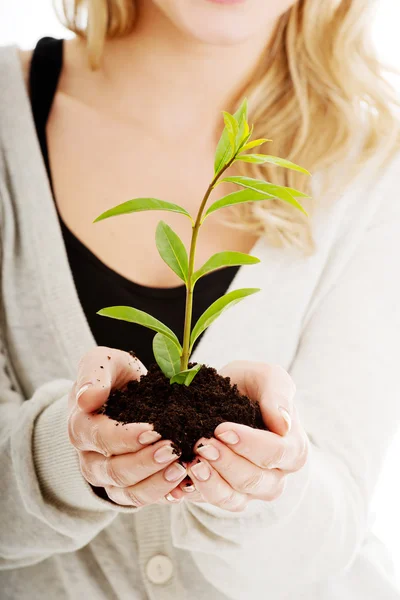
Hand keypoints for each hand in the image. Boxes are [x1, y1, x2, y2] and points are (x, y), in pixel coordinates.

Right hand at [68, 346, 187, 506]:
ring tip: (182, 468)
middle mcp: (89, 458)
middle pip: (115, 471)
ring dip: (156, 483)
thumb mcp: (102, 362)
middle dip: (146, 462)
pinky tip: (183, 485)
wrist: (117, 394)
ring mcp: (106, 477)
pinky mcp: (125, 489)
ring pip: (127, 492)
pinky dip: (162, 495)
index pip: (101, 439)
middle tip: (174, 450)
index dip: (127, 438)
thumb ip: (94, 373)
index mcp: (80, 427)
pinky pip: (140, 500)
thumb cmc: (111, 376)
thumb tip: (87, 398)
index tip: (155, 429)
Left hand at [171, 361, 308, 510]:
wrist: (221, 394)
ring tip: (192, 463)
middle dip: (226, 463)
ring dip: (211, 483)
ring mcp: (250, 490)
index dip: (250, 444)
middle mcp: (275, 475)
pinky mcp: (226, 495)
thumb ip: (278, 394)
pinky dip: (196, 492)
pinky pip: (214, 503)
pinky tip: (182, 478)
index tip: (221, 429)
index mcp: (292, 447)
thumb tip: (283, 424)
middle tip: (202, 443)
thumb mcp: (266, 377)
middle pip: (255, 480)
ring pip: (235, 499)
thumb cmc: (250, 385)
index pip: (276, 454)